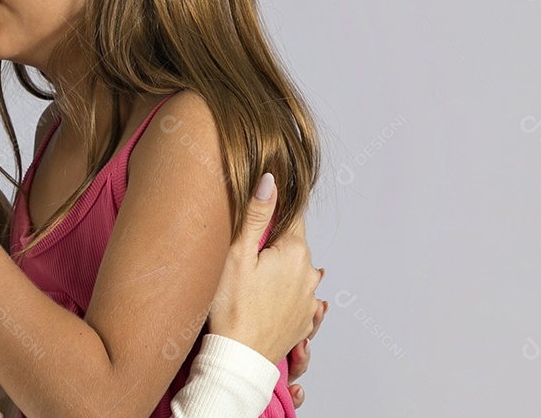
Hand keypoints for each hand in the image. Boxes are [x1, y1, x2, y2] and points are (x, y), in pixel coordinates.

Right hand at [207, 174, 323, 404]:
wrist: (239, 360)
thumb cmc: (231, 308)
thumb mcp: (237, 254)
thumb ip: (256, 214)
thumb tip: (270, 180)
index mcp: (295, 252)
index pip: (291, 216)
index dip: (272, 213)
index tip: (257, 218)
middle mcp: (309, 275)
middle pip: (291, 244)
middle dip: (271, 245)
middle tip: (243, 257)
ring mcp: (309, 301)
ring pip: (294, 272)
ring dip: (277, 271)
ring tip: (250, 283)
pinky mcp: (304, 322)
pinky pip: (296, 298)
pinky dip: (282, 295)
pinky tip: (262, 301)